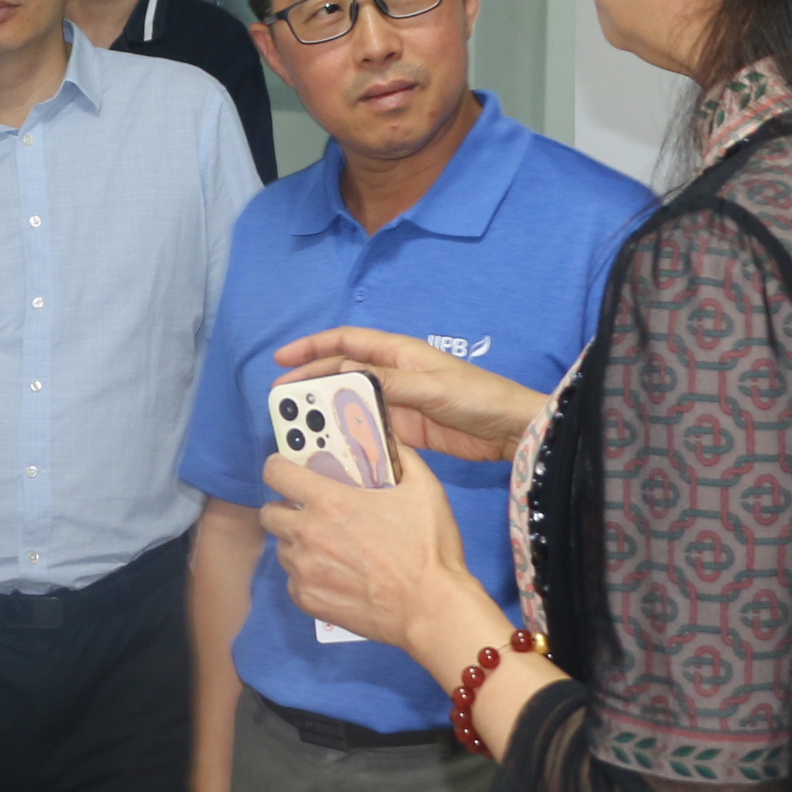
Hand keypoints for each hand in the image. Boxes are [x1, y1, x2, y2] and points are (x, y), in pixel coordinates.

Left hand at [262, 438, 478, 656]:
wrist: (430, 609)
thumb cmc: (428, 550)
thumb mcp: (424, 491)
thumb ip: (403, 458)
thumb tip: (390, 438)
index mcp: (329, 502)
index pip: (276, 473)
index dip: (279, 467)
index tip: (288, 469)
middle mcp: (307, 534)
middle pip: (269, 513)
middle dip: (286, 508)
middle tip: (312, 513)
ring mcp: (304, 570)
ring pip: (282, 548)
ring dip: (298, 543)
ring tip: (330, 547)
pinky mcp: (307, 599)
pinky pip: (294, 580)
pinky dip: (308, 575)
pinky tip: (336, 575)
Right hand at [275, 328, 548, 463]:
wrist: (510, 428)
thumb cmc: (476, 397)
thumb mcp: (430, 386)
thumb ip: (387, 381)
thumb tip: (342, 371)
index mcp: (398, 353)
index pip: (345, 342)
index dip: (312, 348)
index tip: (282, 361)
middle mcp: (392, 374)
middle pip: (341, 374)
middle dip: (310, 384)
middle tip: (281, 403)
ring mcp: (397, 403)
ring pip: (350, 403)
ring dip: (326, 413)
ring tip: (299, 429)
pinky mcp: (404, 429)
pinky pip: (367, 428)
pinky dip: (347, 435)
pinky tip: (330, 448)